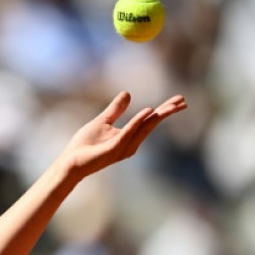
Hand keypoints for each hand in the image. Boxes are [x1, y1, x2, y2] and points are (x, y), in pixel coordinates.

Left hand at [59, 91, 186, 178]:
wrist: (71, 161)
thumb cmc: (85, 145)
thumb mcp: (103, 121)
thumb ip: (116, 109)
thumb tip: (128, 93)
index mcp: (129, 136)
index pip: (150, 121)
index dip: (164, 110)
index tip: (179, 100)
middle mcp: (131, 143)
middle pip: (152, 124)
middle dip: (167, 112)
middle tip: (183, 101)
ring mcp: (123, 147)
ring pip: (144, 127)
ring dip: (158, 115)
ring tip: (172, 104)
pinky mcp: (114, 149)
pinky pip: (128, 132)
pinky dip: (138, 121)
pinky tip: (149, 111)